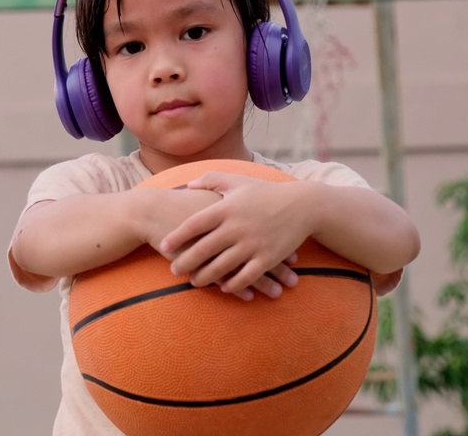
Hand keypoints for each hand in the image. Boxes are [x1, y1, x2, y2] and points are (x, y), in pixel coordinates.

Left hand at [159, 171, 313, 295]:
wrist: (303, 205)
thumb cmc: (266, 192)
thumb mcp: (238, 180)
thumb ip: (212, 180)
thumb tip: (189, 183)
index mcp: (226, 208)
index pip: (195, 224)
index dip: (177, 236)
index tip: (164, 245)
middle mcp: (237, 227)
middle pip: (203, 249)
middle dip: (186, 262)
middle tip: (174, 270)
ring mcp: (252, 244)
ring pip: (222, 267)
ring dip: (205, 277)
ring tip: (194, 282)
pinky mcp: (267, 258)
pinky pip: (245, 276)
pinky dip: (232, 284)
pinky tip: (224, 287)